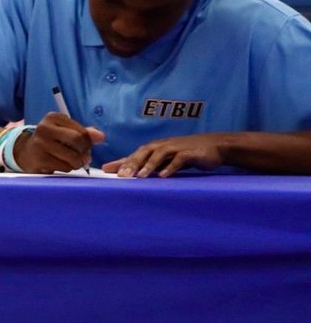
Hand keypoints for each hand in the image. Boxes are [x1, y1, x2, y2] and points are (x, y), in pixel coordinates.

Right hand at [14, 112, 105, 172]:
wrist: (26, 152)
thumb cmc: (51, 141)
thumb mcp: (66, 131)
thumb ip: (85, 133)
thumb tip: (100, 137)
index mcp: (53, 117)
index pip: (81, 131)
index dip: (88, 142)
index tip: (83, 147)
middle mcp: (45, 128)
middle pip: (77, 141)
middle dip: (84, 152)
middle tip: (83, 157)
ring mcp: (40, 144)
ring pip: (73, 157)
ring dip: (77, 163)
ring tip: (72, 162)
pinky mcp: (40, 159)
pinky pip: (64, 167)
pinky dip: (68, 168)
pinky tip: (60, 165)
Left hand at [103, 133, 228, 177]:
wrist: (215, 146)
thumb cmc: (187, 153)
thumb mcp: (167, 160)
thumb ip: (150, 166)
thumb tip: (130, 175)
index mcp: (155, 148)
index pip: (134, 155)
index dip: (120, 161)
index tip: (106, 170)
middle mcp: (162, 146)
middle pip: (143, 153)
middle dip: (131, 163)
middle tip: (121, 175)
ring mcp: (176, 148)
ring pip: (159, 155)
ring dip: (149, 165)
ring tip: (140, 176)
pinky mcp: (190, 153)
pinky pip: (179, 160)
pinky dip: (171, 167)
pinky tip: (164, 175)